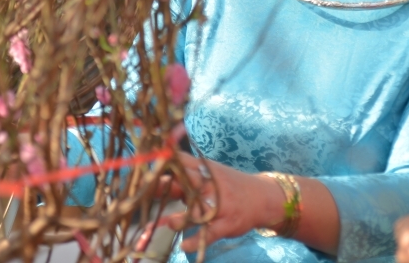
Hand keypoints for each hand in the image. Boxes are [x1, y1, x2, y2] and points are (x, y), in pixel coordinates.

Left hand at [162, 154, 284, 252]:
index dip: (163, 166)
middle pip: (188, 182)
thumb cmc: (229, 185)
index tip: (146, 173)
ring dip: (182, 218)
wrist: (263, 197)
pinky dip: (196, 241)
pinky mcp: (226, 224)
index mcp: (206, 170)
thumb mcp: (210, 175)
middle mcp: (212, 185)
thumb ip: (185, 178)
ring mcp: (220, 205)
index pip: (182, 162)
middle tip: (151, 193)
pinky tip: (185, 246)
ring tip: (171, 223)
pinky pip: (210, 233)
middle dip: (168, 186)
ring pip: (198, 210)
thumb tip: (156, 180)